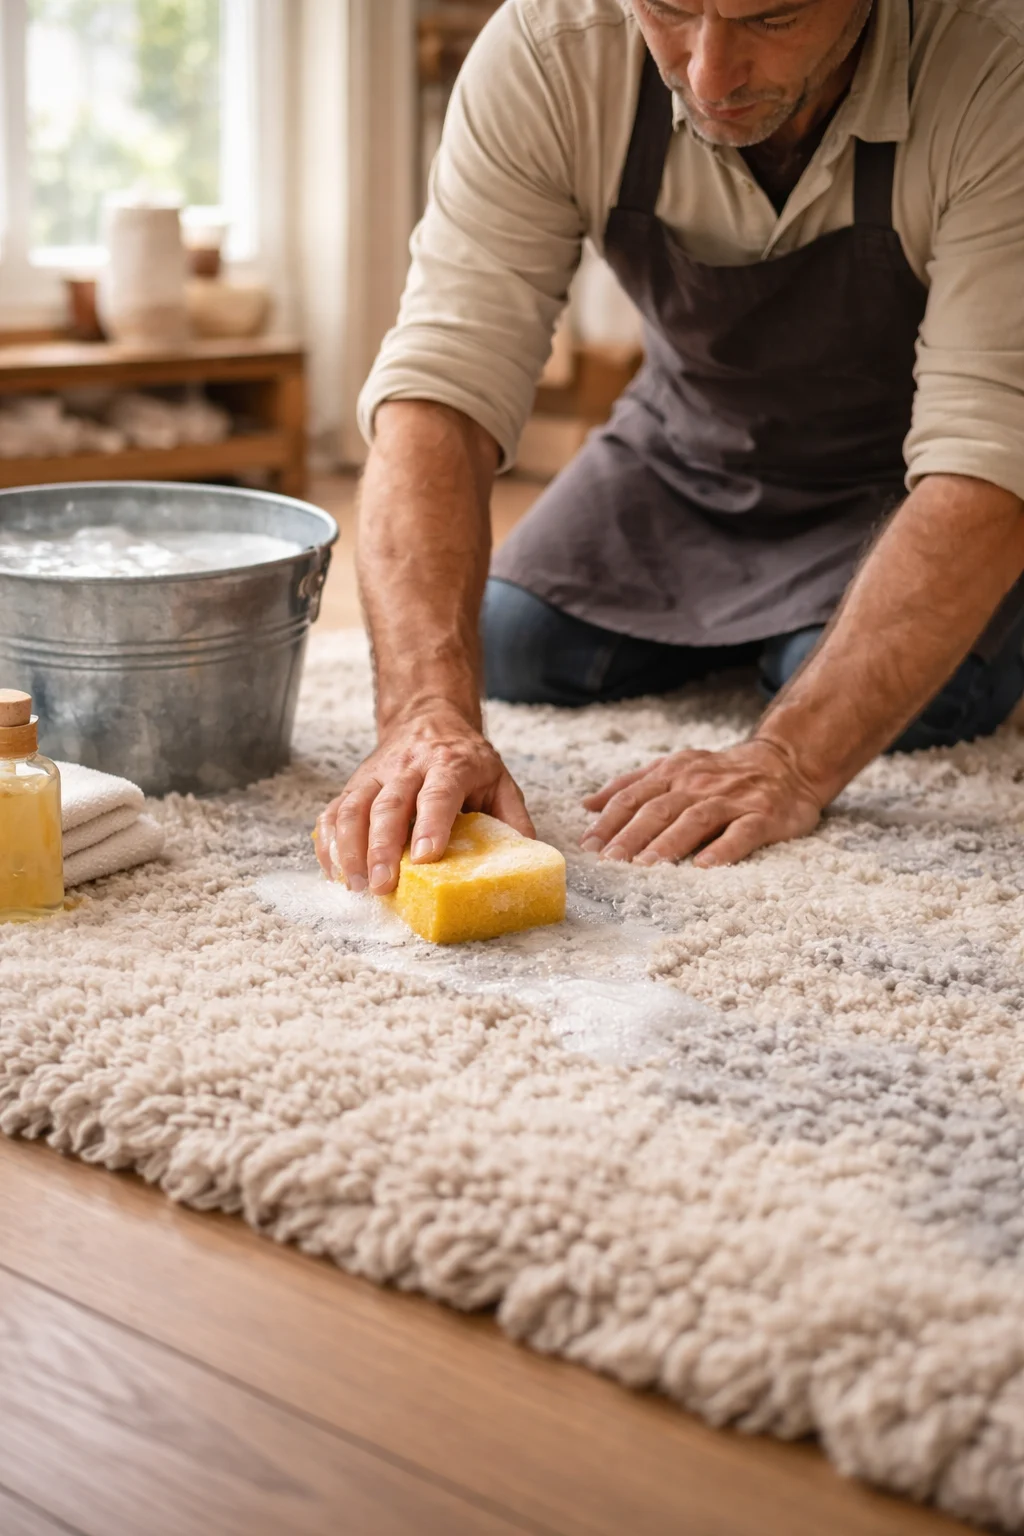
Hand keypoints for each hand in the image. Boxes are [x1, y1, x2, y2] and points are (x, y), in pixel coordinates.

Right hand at [315, 703, 533, 893]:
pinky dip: (328, 842)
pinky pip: (333, 812)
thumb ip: (513, 819)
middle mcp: (408, 767)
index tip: (425, 857)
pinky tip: (334, 871)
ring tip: (356, 885)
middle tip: (382, 885)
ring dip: (349, 849)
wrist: (429, 717)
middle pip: (388, 805)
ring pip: (353, 807)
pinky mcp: (355, 784)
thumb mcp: (499, 779)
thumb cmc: (466, 758)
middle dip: (382, 847)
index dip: (431, 825)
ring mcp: (376, 774)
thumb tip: (526, 862)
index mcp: (450, 764)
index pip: (438, 794)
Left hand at [580, 737, 823, 868]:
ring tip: (646, 866)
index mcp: (673, 773)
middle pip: (659, 809)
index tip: (587, 845)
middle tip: (609, 861)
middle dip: (630, 836)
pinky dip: (722, 849)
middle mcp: (699, 783)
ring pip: (695, 820)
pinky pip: (741, 832)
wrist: (785, 761)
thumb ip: (632, 785)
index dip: (609, 820)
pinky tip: (704, 866)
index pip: (634, 796)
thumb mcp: (674, 769)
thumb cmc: (721, 774)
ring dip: (668, 843)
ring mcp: (732, 799)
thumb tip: (587, 805)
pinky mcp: (763, 815)